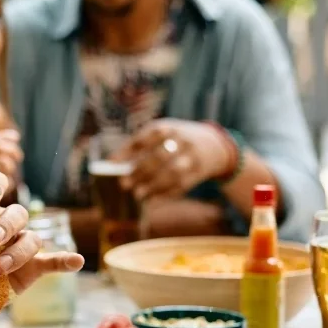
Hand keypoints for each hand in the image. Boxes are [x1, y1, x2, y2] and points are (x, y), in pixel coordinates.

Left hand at [0, 172, 84, 324]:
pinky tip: (76, 261)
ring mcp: (21, 245)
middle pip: (17, 212)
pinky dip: (65, 260)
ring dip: (18, 250)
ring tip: (0, 267)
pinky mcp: (33, 267)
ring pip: (32, 237)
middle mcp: (6, 224)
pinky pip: (51, 261)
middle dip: (5, 225)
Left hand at [112, 119, 233, 200]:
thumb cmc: (177, 139)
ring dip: (153, 186)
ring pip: (172, 173)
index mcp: (169, 127)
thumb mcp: (163, 133)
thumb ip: (139, 144)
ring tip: (137, 195)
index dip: (128, 151)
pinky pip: (182, 185)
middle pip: (159, 156)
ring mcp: (193, 157)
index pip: (146, 137)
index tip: (112, 164)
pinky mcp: (199, 172)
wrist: (215, 145)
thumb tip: (112, 162)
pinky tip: (152, 200)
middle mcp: (182, 140)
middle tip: (123, 184)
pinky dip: (165, 194)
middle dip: (140, 171)